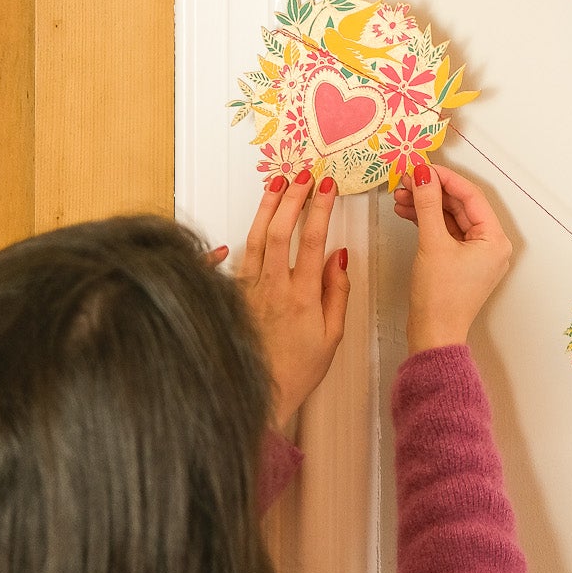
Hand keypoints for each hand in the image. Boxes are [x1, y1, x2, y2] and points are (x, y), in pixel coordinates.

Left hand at [230, 171, 350, 429]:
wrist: (258, 398)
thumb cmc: (296, 371)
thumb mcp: (332, 336)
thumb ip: (337, 293)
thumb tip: (339, 256)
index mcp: (302, 297)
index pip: (313, 239)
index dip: (320, 207)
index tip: (328, 186)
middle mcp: (273, 288)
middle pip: (280, 231)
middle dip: (293, 197)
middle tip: (303, 174)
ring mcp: (249, 290)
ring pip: (254, 238)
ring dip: (267, 206)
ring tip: (278, 184)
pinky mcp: (233, 296)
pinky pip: (235, 259)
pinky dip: (239, 236)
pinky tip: (248, 221)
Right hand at [391, 161, 511, 350]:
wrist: (432, 335)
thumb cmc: (439, 296)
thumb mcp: (432, 243)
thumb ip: (427, 204)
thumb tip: (422, 173)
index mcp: (494, 239)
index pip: (471, 196)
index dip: (445, 178)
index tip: (421, 166)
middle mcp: (490, 244)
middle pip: (460, 205)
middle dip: (432, 191)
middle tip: (406, 179)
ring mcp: (475, 254)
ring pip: (450, 218)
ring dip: (426, 205)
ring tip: (400, 195)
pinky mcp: (459, 261)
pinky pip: (445, 232)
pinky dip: (426, 221)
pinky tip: (406, 211)